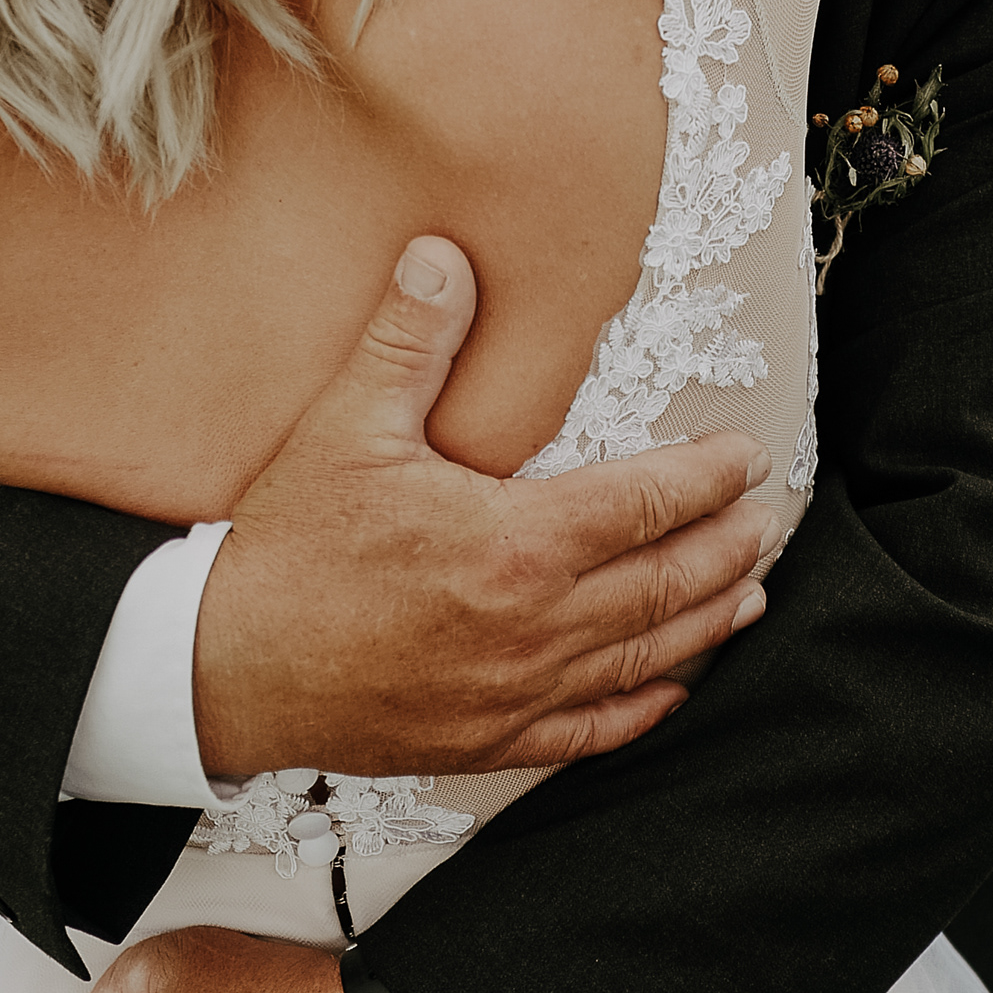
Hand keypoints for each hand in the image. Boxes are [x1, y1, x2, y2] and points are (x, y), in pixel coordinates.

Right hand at [192, 237, 786, 779]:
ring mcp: (516, 692)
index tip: (745, 458)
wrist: (224, 669)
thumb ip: (410, 339)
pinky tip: (670, 690)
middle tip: (767, 523)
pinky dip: (643, 708)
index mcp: (515, 543)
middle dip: (728, 549)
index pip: (646, 505)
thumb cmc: (286, 551)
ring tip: (749, 596)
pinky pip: (590, 730)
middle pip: (667, 585)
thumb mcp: (345, 427)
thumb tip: (445, 254)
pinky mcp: (487, 738)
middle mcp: (535, 626)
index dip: (707, 480)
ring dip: (707, 623)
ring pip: (645, 659)